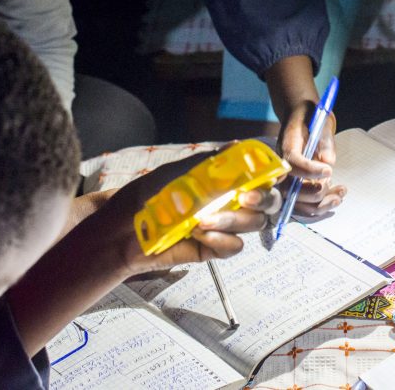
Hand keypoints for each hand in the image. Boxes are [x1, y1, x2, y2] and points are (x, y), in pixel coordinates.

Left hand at [101, 153, 281, 277]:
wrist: (122, 230)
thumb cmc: (147, 196)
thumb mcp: (178, 173)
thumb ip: (210, 162)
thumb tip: (238, 144)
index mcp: (224, 180)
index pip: (260, 176)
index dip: (272, 174)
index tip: (273, 172)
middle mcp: (229, 202)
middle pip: (267, 202)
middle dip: (262, 198)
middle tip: (244, 197)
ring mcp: (223, 226)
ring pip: (253, 223)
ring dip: (233, 219)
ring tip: (203, 218)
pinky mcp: (213, 249)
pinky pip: (234, 247)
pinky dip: (223, 239)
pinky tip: (201, 233)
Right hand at [265, 55, 346, 216]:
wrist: (302, 117)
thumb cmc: (311, 117)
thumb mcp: (322, 122)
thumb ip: (325, 141)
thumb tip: (328, 162)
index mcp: (287, 146)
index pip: (292, 162)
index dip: (309, 170)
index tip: (328, 171)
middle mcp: (284, 166)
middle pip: (291, 190)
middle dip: (313, 193)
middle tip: (331, 182)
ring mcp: (290, 178)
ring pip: (298, 203)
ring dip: (320, 204)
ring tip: (340, 195)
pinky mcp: (298, 186)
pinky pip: (306, 204)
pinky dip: (322, 205)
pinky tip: (338, 196)